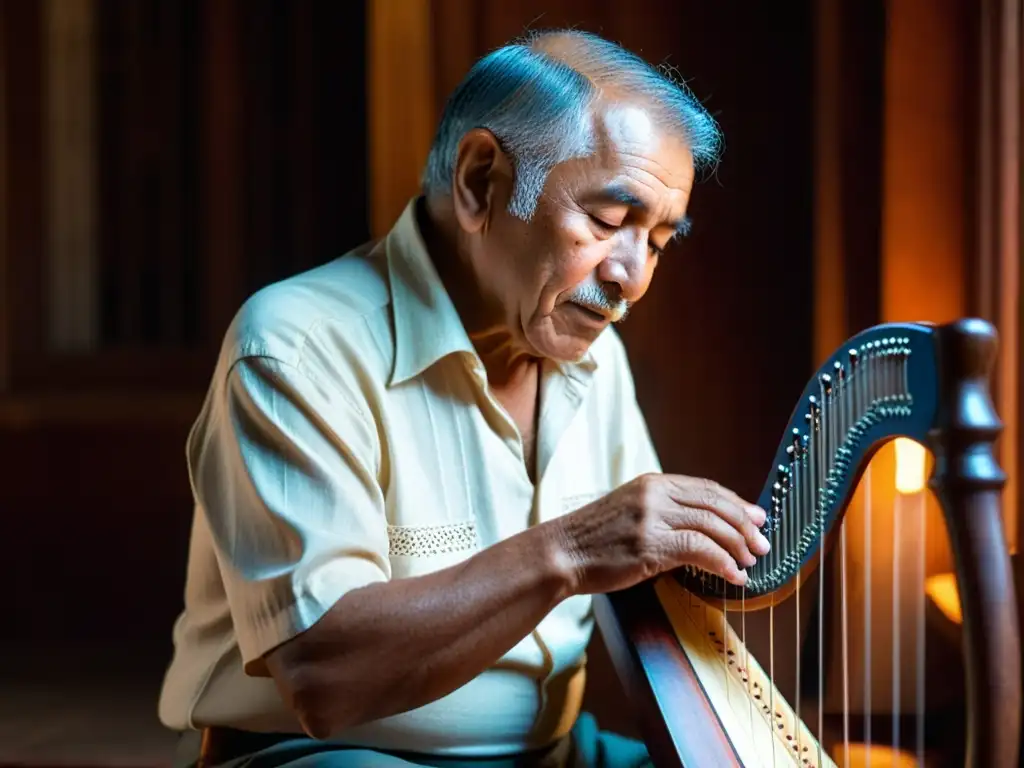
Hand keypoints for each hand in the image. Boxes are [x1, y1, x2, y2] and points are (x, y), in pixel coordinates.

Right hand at [552, 473, 769, 594]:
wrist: (560, 553)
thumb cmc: (593, 540)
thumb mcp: (629, 512)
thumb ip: (661, 511)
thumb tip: (701, 527)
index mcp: (651, 482)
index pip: (706, 488)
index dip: (737, 503)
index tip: (757, 518)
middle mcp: (654, 494)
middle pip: (715, 503)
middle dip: (745, 524)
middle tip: (763, 543)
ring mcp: (652, 518)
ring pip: (712, 525)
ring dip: (738, 545)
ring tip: (750, 561)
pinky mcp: (650, 545)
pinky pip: (699, 550)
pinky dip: (722, 562)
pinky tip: (732, 575)